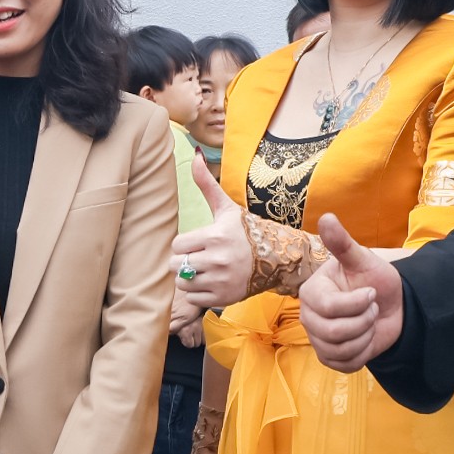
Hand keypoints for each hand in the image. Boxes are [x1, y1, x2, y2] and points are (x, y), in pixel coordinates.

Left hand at [168, 156, 251, 312]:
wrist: (277, 258)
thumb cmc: (247, 231)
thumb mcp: (227, 208)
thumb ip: (207, 184)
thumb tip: (194, 155)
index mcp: (215, 236)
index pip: (177, 246)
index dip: (184, 244)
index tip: (196, 243)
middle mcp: (217, 260)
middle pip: (176, 266)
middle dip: (184, 261)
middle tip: (198, 257)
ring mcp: (221, 281)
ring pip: (183, 283)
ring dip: (189, 277)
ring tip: (203, 269)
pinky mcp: (224, 298)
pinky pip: (194, 299)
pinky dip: (198, 292)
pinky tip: (211, 281)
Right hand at [299, 214, 403, 370]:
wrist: (392, 306)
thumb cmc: (375, 279)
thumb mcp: (363, 260)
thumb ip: (343, 243)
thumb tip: (326, 217)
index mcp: (311, 291)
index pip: (328, 307)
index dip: (357, 303)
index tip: (371, 292)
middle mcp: (309, 316)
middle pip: (333, 332)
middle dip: (364, 320)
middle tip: (372, 308)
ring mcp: (317, 339)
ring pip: (341, 350)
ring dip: (366, 335)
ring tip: (369, 321)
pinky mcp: (329, 358)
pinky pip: (346, 364)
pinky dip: (364, 352)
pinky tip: (366, 338)